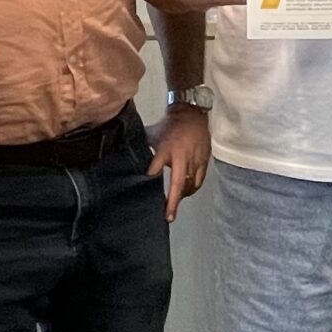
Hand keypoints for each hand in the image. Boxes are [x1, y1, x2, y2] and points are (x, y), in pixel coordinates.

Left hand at [148, 106, 211, 221]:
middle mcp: (181, 157)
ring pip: (190, 185)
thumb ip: (143, 148)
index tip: (146, 189)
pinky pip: (198, 180)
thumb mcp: (152, 135)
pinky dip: (192, 189)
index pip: (155, 168)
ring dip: (182, 196)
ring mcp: (194, 160)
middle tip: (168, 216)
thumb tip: (128, 158)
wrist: (191, 115)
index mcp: (165, 149)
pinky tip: (187, 193)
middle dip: (172, 202)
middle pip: (177, 184)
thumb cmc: (169, 126)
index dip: (150, 178)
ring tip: (175, 204)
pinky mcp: (204, 161)